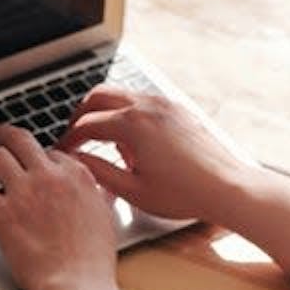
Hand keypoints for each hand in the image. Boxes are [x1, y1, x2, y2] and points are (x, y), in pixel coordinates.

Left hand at [0, 125, 118, 289]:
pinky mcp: (2, 212)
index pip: (52, 152)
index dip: (39, 159)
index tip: (33, 166)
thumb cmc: (91, 261)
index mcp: (77, 175)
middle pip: (21, 140)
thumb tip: (102, 190)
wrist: (75, 285)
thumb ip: (99, 198)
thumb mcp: (106, 219)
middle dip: (5, 135)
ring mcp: (24, 192)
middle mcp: (50, 176)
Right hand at [56, 86, 255, 223]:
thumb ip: (99, 172)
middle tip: (75, 137)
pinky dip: (128, 114)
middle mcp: (147, 106)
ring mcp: (165, 104)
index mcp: (132, 125)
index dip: (68, 139)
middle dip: (81, 116)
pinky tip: (134, 144)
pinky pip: (143, 102)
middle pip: (98, 97)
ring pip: (121, 95)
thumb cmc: (185, 194)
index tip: (62, 151)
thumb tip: (77, 162)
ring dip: (105, 113)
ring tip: (106, 144)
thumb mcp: (133, 190)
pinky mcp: (178, 109)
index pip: (86, 124)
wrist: (227, 188)